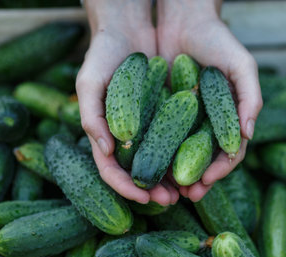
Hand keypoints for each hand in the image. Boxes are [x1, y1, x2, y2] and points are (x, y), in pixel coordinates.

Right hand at [76, 0, 179, 205]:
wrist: (129, 28)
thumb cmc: (102, 54)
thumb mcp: (89, 82)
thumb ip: (92, 117)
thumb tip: (106, 152)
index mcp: (105, 133)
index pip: (110, 169)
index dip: (124, 187)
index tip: (142, 197)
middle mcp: (127, 134)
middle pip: (137, 171)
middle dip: (152, 189)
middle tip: (170, 200)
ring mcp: (147, 125)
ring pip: (159, 160)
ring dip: (172, 178)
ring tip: (187, 190)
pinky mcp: (166, 113)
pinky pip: (175, 137)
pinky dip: (184, 153)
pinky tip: (196, 163)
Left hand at [157, 0, 262, 200]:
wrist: (183, 19)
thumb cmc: (217, 40)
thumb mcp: (240, 65)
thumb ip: (250, 97)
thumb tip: (248, 135)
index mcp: (225, 120)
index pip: (228, 153)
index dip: (220, 170)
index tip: (208, 180)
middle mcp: (203, 125)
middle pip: (201, 161)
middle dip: (195, 181)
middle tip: (187, 194)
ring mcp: (180, 121)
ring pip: (177, 156)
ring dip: (172, 177)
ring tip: (166, 191)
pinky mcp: (158, 113)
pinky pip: (156, 138)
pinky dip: (153, 155)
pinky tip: (147, 168)